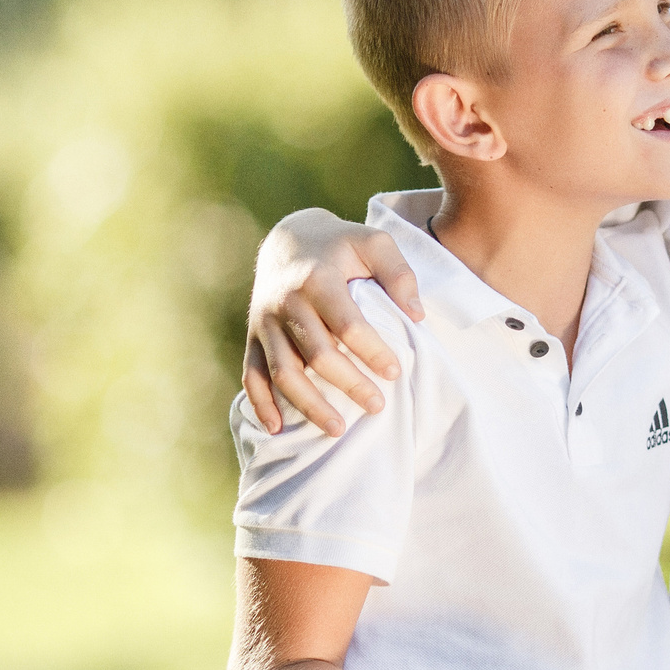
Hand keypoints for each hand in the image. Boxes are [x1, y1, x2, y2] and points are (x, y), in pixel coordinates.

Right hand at [242, 209, 425, 437]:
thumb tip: (417, 315)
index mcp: (318, 278)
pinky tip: (278, 429)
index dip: (372, 351)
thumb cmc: (340, 245)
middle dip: (349, 384)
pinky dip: (261, 403)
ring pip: (284, 371)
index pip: (347, 324)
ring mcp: (265, 321)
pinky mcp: (253, 336)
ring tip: (338, 429)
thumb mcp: (373, 242)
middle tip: (377, 405)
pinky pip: (252, 374)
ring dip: (309, 405)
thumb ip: (398, 273)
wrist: (288, 239)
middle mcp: (286, 301)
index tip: (395, 372)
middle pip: (317, 353)